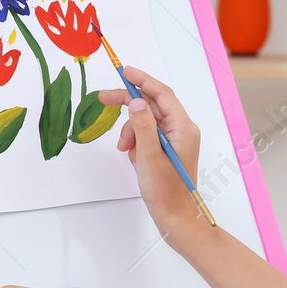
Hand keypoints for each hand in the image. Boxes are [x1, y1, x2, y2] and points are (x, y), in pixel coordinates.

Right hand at [98, 67, 205, 234]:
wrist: (175, 216)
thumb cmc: (165, 191)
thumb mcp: (149, 157)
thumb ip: (142, 127)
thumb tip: (136, 102)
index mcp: (183, 127)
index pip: (162, 94)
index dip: (142, 80)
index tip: (124, 71)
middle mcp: (181, 129)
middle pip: (151, 105)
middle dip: (128, 103)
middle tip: (104, 99)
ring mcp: (175, 139)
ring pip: (145, 121)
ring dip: (130, 130)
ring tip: (125, 149)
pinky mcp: (167, 148)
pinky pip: (147, 135)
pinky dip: (135, 141)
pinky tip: (133, 157)